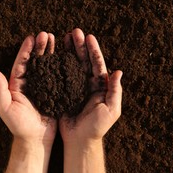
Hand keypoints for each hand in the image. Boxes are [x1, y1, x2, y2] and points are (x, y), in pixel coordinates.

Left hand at [0, 32, 57, 146]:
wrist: (36, 140)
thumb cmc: (19, 126)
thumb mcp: (6, 109)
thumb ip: (1, 91)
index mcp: (18, 85)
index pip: (22, 63)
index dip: (26, 50)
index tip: (31, 37)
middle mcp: (30, 83)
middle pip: (35, 60)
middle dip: (40, 46)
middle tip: (46, 34)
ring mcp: (43, 87)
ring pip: (47, 65)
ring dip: (50, 52)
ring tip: (56, 39)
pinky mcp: (54, 92)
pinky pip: (57, 75)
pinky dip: (61, 64)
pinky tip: (66, 55)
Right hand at [59, 28, 122, 144]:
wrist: (79, 141)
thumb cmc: (97, 127)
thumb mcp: (111, 110)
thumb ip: (115, 92)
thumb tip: (118, 72)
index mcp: (100, 86)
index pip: (97, 64)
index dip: (93, 50)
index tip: (88, 37)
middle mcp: (87, 83)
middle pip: (84, 60)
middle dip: (80, 46)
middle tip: (74, 32)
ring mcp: (75, 87)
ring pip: (72, 64)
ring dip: (69, 51)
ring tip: (63, 37)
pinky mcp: (63, 92)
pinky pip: (60, 75)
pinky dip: (58, 63)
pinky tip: (53, 53)